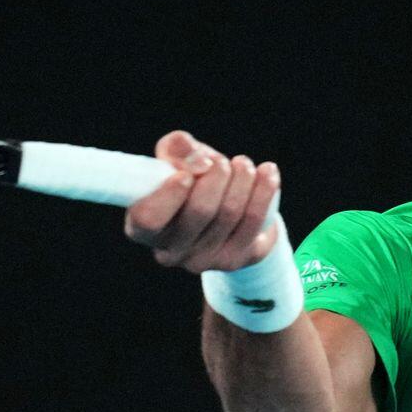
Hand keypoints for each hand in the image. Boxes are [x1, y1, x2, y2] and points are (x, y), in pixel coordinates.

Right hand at [123, 129, 281, 273]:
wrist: (223, 212)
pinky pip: (254, 221)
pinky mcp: (233, 261)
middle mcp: (169, 251)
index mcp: (143, 228)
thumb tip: (199, 163)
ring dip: (242, 178)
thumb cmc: (192, 180)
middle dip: (217, 175)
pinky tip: (267, 172)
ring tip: (243, 165)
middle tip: (222, 163)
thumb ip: (177, 149)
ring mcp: (202, 261)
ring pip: (230, 212)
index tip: (186, 174)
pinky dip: (264, 190)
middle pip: (200, 211)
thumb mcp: (177, 159)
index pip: (148, 218)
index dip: (169, 195)